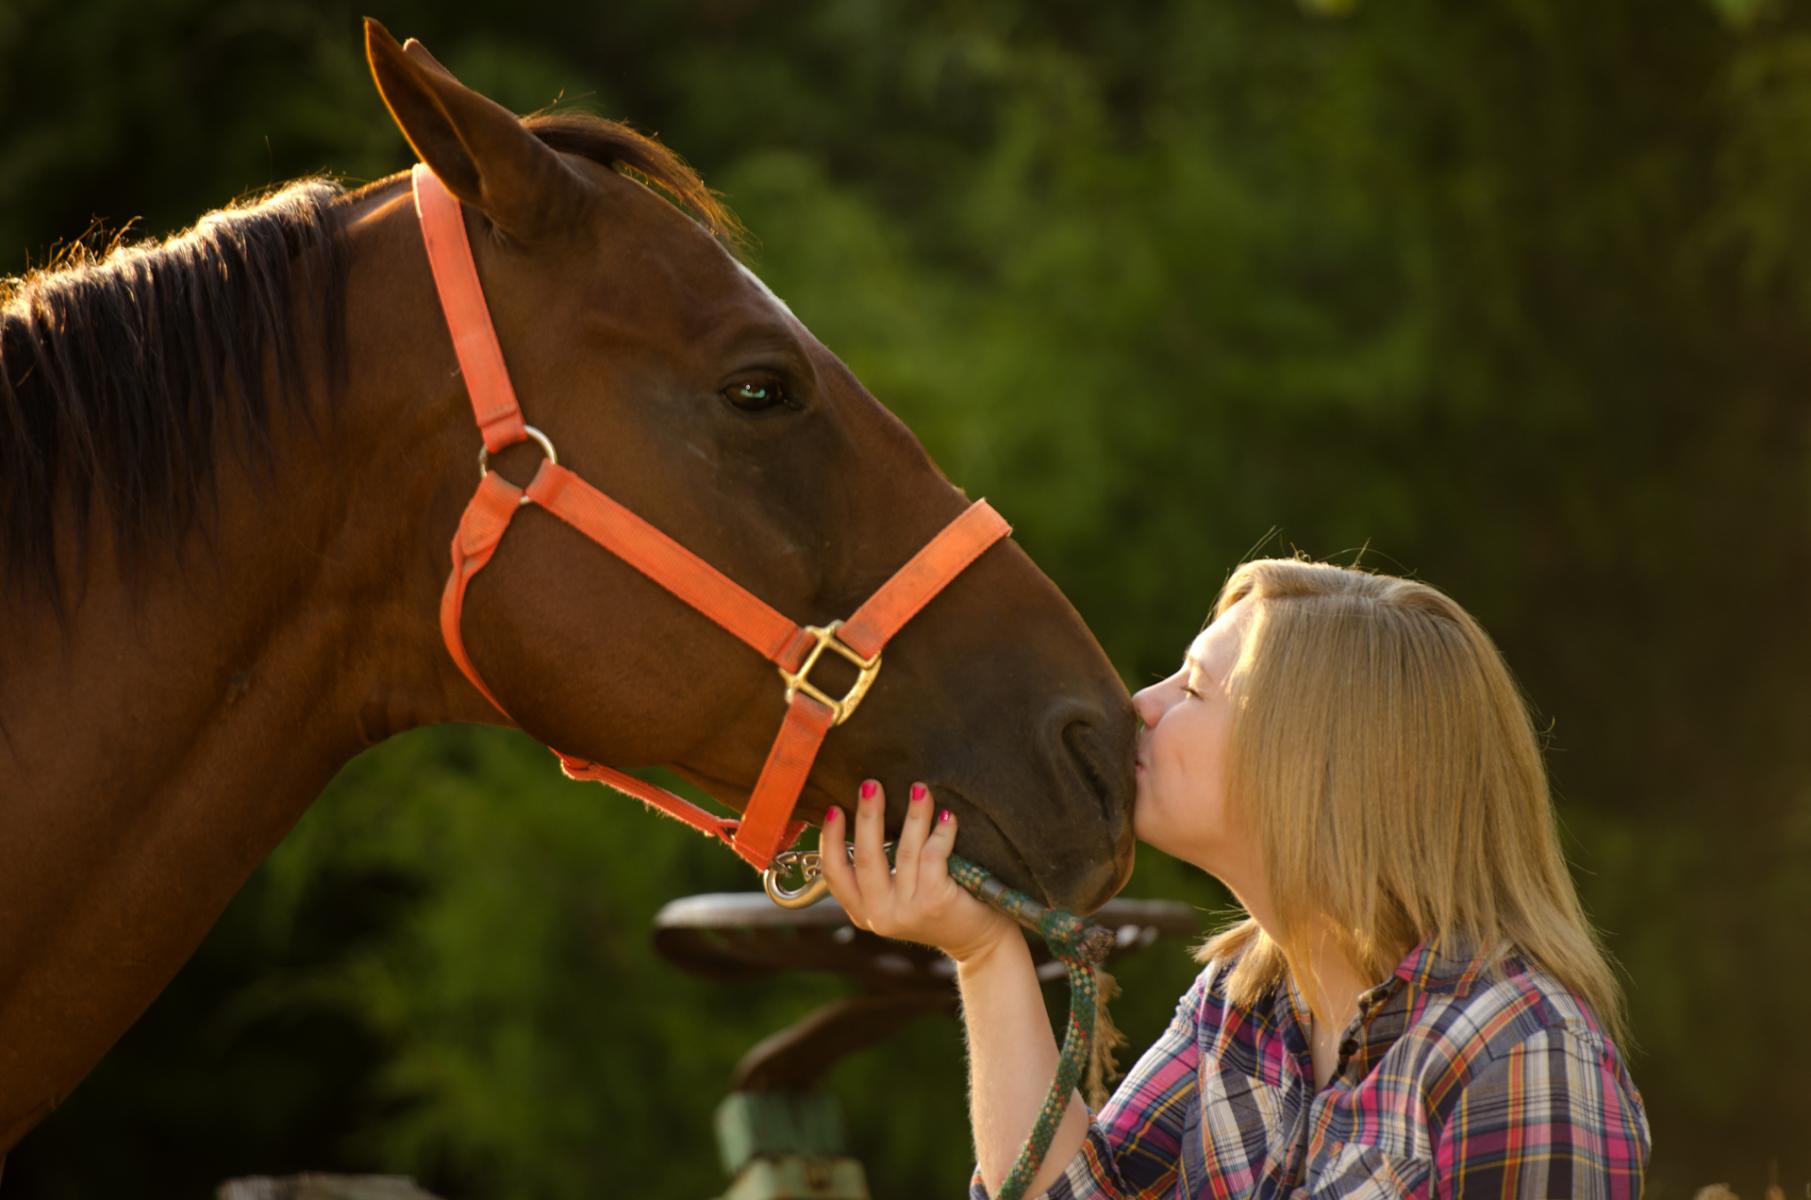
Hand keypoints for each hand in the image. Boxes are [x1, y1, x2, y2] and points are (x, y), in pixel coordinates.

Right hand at [820, 779, 1019, 964]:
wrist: (980, 941)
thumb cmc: (937, 905)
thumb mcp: (899, 895)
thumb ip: (880, 871)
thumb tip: (867, 813)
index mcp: (863, 912)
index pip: (835, 875)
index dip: (830, 841)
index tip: (833, 809)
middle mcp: (880, 915)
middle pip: (867, 858)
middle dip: (868, 817)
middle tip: (871, 784)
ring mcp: (907, 911)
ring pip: (905, 851)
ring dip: (913, 815)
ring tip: (919, 789)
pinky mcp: (935, 902)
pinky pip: (933, 855)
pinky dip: (941, 831)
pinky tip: (947, 815)